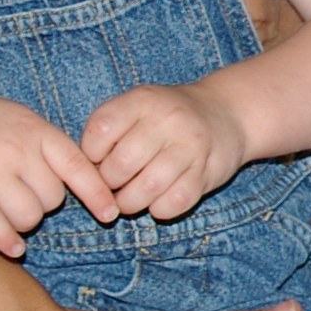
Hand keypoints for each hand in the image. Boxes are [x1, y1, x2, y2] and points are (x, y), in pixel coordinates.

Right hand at [0, 82, 116, 254]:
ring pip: (29, 215)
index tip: (111, 213)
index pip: (80, 167)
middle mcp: (17, 150)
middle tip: (21, 199)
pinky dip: (6, 239)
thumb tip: (74, 172)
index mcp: (36, 130)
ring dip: (22, 223)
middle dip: (43, 206)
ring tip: (7, 214)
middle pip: (53, 198)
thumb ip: (42, 143)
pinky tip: (12, 248)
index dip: (99, 194)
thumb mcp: (13, 118)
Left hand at [82, 84, 249, 220]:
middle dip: (109, 185)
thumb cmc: (167, 117)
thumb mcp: (138, 107)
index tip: (99, 160)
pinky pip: (173, 203)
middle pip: (120, 166)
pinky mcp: (208, 172)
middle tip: (114, 185)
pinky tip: (158, 200)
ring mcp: (191, 146)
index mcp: (143, 100)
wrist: (227, 112)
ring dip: (130, 203)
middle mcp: (168, 119)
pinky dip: (159, 209)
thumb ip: (109, 131)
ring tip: (129, 199)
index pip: (99, 133)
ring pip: (145, 189)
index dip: (90, 156)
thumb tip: (83, 175)